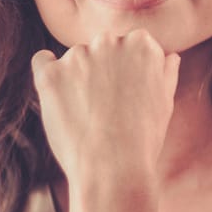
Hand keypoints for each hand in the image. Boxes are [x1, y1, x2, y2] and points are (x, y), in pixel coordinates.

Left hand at [30, 30, 178, 187]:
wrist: (113, 169)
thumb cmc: (143, 140)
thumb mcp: (165, 103)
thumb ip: (164, 73)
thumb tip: (168, 56)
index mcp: (141, 44)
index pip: (128, 45)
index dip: (124, 73)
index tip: (124, 95)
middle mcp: (109, 42)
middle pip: (99, 49)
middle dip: (100, 72)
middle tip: (105, 108)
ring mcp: (77, 56)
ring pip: (73, 60)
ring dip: (75, 79)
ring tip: (86, 116)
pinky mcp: (50, 73)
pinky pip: (42, 62)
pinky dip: (47, 75)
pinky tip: (56, 97)